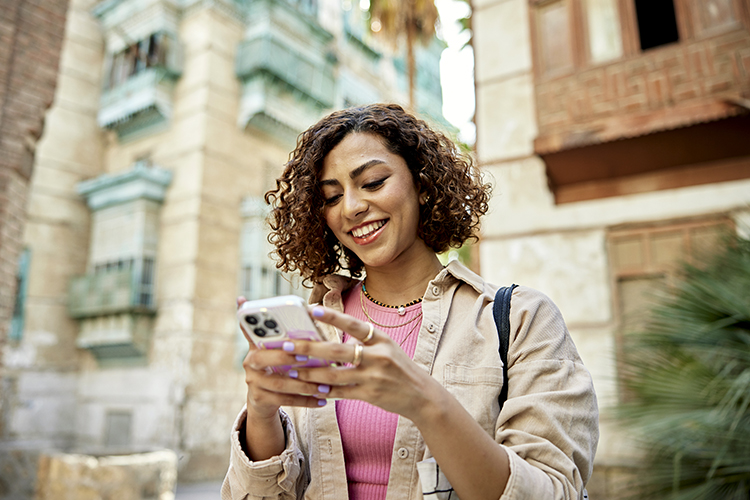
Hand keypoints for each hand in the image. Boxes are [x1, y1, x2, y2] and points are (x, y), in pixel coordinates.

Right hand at [238, 297, 330, 422]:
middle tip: (306, 357)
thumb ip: (288, 333)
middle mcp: (249, 362)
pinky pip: (284, 400)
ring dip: (304, 384)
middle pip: (262, 358)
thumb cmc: (278, 366)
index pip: (251, 330)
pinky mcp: (259, 399)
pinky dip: (305, 400)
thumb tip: (308, 311)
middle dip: (285, 357)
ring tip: (325, 386)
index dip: (258, 326)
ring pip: (279, 383)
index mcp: (255, 344)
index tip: (273, 323)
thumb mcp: (278, 348)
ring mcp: (253, 382)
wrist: (263, 399)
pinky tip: (322, 400)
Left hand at [286, 305, 441, 421]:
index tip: (312, 310)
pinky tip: (309, 388)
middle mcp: (378, 356)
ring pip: (335, 374)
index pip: (355, 325)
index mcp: (382, 339)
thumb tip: (332, 338)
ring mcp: (374, 376)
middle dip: (310, 348)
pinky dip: (324, 391)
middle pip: (338, 350)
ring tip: (291, 369)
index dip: (333, 317)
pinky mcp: (370, 394)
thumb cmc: (399, 368)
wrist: (423, 396)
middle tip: (287, 345)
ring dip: (310, 372)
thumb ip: (364, 341)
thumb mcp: (387, 347)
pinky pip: (341, 393)